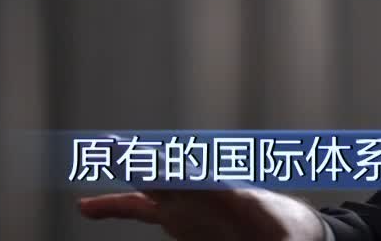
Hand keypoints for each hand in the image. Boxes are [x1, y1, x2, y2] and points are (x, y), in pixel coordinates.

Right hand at [78, 187, 325, 240]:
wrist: (294, 227)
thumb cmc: (293, 232)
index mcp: (232, 197)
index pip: (198, 184)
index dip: (175, 177)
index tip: (152, 172)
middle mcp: (205, 194)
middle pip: (167, 176)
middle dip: (143, 163)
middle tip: (108, 148)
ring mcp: (188, 203)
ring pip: (147, 188)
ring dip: (120, 180)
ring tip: (88, 175)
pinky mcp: (179, 216)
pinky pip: (141, 209)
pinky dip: (117, 206)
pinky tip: (87, 205)